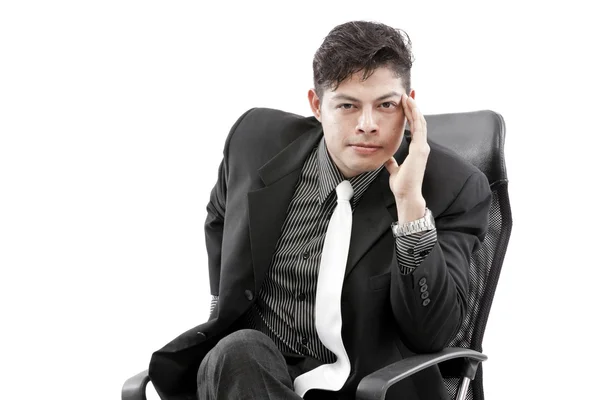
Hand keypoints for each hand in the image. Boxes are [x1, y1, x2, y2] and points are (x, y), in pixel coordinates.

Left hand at [384, 94, 428, 220]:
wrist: (406, 195)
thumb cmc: (402, 185)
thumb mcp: (394, 170)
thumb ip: (392, 162)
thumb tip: (387, 158)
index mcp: (417, 150)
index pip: (415, 128)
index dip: (411, 115)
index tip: (405, 104)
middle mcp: (422, 147)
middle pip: (419, 122)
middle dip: (413, 107)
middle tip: (407, 94)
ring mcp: (422, 147)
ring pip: (420, 122)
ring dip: (414, 108)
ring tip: (407, 96)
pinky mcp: (420, 149)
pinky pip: (419, 128)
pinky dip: (415, 115)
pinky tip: (410, 106)